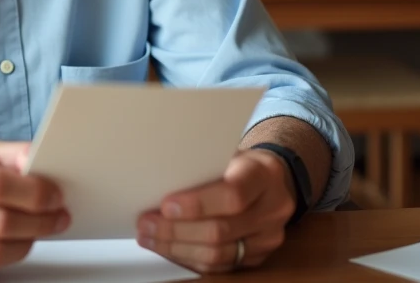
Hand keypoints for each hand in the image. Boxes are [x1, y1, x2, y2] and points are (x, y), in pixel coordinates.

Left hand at [136, 149, 295, 273]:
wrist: (271, 180)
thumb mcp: (226, 152)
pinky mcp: (258, 257)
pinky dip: (189, 258)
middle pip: (221, 230)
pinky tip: (169, 248)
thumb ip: (200, 166)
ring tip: (150, 237)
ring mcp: (268, 237)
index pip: (233, 194)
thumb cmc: (240, 164)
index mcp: (263, 175)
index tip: (166, 205)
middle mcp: (273, 209)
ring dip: (177, 248)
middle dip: (176, 230)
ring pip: (218, 254)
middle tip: (147, 223)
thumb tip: (157, 182)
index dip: (197, 204)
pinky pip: (219, 266)